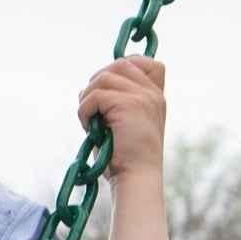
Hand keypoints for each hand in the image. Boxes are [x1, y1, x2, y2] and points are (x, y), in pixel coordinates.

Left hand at [77, 56, 165, 178]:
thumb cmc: (126, 157)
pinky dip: (84, 110)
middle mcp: (152, 93)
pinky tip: (88, 127)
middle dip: (98, 82)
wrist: (137, 177)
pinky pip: (95, 96)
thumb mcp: (125, 123)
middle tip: (92, 108)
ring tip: (90, 120)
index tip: (106, 87)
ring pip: (103, 78)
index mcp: (156, 96)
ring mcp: (142, 97)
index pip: (142, 62)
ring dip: (88, 98)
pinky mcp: (128, 104)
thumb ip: (116, 102)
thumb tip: (88, 87)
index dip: (120, 67)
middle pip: (118, 65)